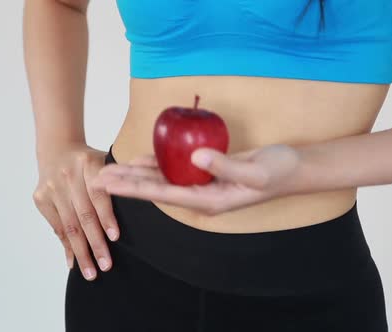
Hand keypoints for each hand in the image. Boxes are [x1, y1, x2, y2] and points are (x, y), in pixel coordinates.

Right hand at [32, 142, 119, 280]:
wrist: (59, 148)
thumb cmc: (91, 161)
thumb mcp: (108, 162)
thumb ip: (121, 180)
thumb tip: (141, 207)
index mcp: (89, 163)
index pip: (99, 194)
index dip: (106, 217)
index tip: (114, 237)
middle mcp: (68, 175)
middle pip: (83, 214)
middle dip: (95, 243)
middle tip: (106, 265)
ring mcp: (52, 187)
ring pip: (69, 225)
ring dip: (80, 252)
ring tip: (91, 272)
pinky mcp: (40, 197)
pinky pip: (56, 227)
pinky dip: (66, 246)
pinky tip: (73, 261)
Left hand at [90, 143, 303, 215]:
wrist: (295, 168)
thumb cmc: (279, 171)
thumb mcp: (255, 171)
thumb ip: (225, 166)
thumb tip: (195, 157)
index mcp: (209, 201)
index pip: (163, 194)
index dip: (133, 188)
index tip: (109, 184)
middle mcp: (202, 196)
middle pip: (156, 189)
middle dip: (127, 184)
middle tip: (97, 178)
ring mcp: (205, 185)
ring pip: (164, 179)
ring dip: (137, 174)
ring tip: (112, 170)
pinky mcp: (209, 172)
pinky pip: (177, 169)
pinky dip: (158, 163)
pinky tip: (143, 159)